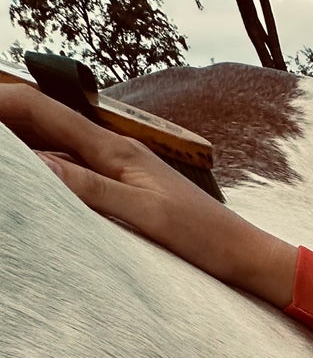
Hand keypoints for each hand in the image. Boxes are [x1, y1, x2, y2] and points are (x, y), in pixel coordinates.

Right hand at [0, 83, 297, 306]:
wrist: (243, 253)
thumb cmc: (204, 237)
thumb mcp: (143, 215)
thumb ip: (90, 189)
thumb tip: (38, 165)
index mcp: (115, 149)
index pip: (43, 110)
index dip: (2, 103)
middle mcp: (115, 150)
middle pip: (45, 119)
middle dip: (7, 117)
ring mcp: (121, 167)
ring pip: (57, 141)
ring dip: (24, 138)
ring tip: (7, 151)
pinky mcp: (128, 185)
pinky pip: (75, 165)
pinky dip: (47, 163)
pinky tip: (37, 172)